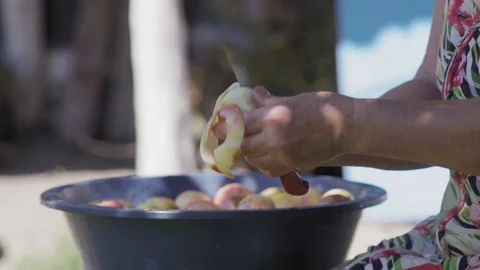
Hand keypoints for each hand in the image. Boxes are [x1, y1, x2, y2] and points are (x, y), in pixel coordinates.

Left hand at [212, 86, 355, 176]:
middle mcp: (275, 139)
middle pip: (243, 145)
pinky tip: (263, 155)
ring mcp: (284, 155)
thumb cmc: (324, 107)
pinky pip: (269, 169)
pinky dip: (262, 163)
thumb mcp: (294, 99)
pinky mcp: (293, 166)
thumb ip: (270, 102)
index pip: (241, 124)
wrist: (349, 128)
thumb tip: (254, 95)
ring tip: (246, 144)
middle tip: (229, 135)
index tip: (220, 122)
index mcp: (274, 118)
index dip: (228, 123)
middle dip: (235, 140)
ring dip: (247, 153)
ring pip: (254, 160)